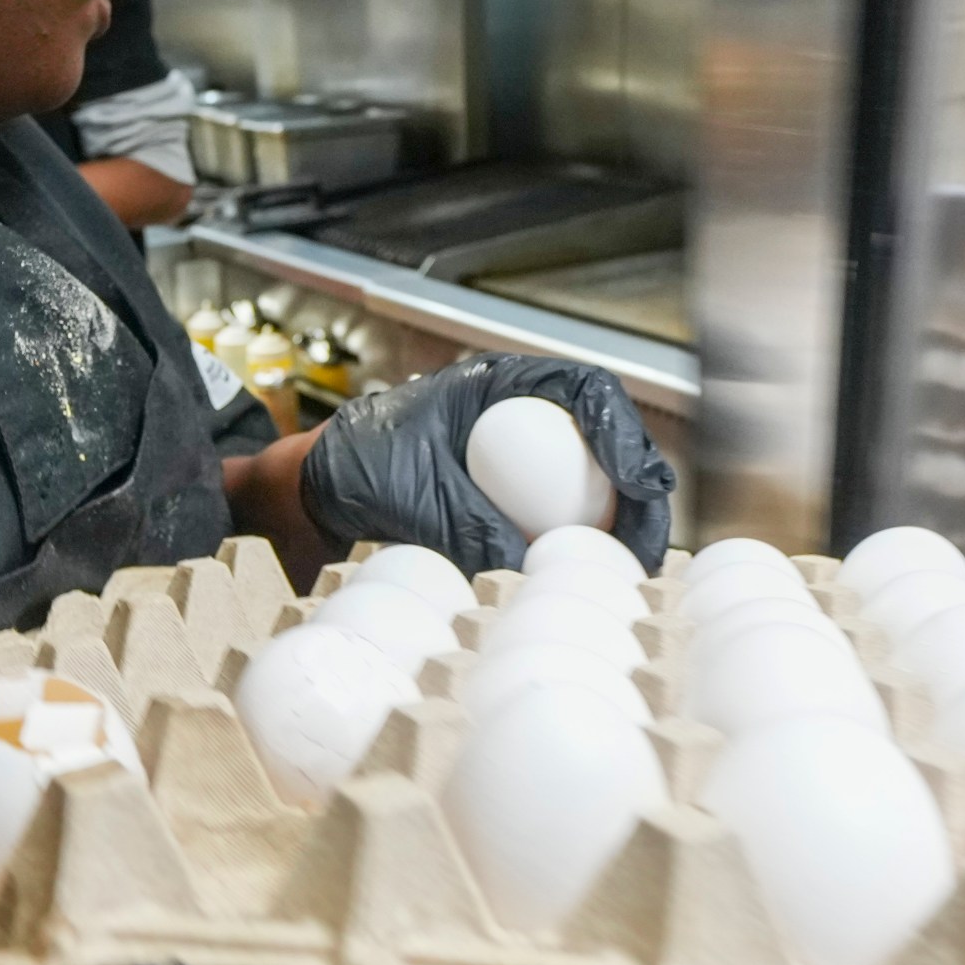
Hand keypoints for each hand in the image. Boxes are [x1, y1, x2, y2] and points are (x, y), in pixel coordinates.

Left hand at [298, 354, 675, 575]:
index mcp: (500, 385)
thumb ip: (469, 525)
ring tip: (633, 568)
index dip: (624, 432)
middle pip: (607, 437)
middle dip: (641, 488)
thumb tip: (527, 569)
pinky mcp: (513, 500)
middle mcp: (521, 415)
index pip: (586, 390)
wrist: (316, 493)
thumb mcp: (413, 493)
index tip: (640, 483)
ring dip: (623, 521)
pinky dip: (584, 544)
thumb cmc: (356, 468)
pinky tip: (592, 579)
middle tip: (649, 543)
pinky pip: (564, 515)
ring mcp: (521, 458)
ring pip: (595, 479)